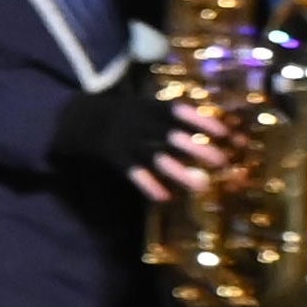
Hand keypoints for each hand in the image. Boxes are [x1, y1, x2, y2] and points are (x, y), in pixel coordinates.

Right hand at [46, 75, 234, 201]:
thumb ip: (174, 119)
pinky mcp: (116, 157)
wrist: (82, 117)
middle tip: (222, 162)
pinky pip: (133, 172)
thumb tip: (216, 130)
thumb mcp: (148, 108)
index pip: (179, 112)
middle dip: (197, 148)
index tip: (225, 132)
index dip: (202, 121)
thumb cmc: (128, 114)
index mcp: (151, 108)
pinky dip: (149, 184)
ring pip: (155, 157)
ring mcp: (128, 141)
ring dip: (178, 172)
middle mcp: (141, 123)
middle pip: (171, 136)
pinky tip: (165, 198)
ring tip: (201, 187)